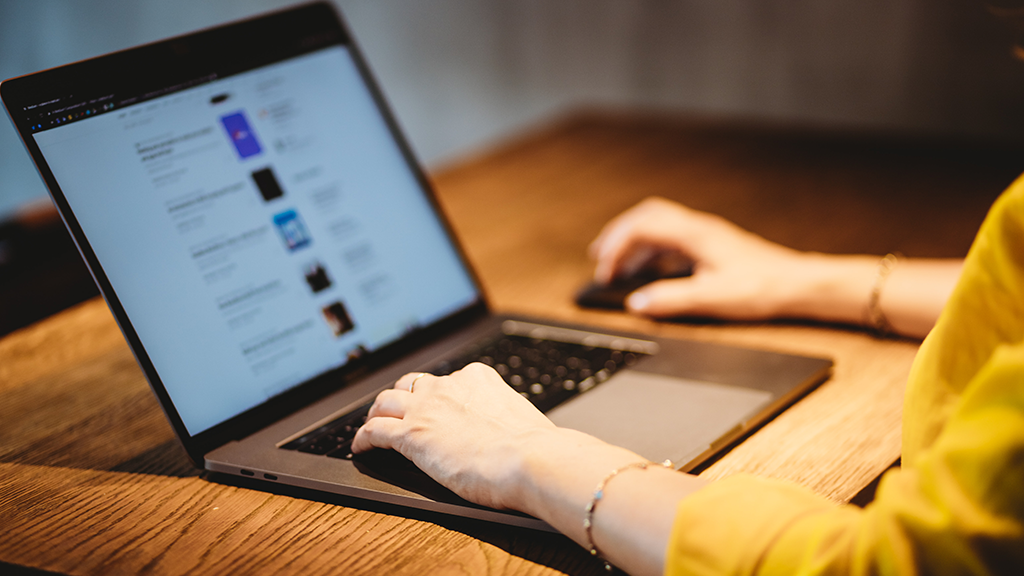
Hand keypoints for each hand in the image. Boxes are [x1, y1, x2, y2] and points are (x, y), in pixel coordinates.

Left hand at [351, 363, 558, 509]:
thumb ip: (504, 419)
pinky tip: (361, 447)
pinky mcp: (410, 434)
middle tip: (398, 412)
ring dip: (378, 413)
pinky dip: (363, 437)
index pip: (446, 381)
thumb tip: (508, 434)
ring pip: (386, 401)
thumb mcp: (519, 418)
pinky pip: (374, 430)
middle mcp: (448, 386)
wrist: (530, 460)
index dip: (434, 395)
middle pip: (410, 385)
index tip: (433, 407)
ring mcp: (426, 408)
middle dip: (402, 397)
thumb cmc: (535, 448)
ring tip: (374, 424)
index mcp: (477, 378)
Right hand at [589, 197, 809, 319]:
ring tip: (619, 265)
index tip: (606, 271)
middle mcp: (698, 228)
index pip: (641, 227)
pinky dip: (653, 251)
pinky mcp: (713, 246)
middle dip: (618, 234)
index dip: (616, 247)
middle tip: (600, 257)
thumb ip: (671, 300)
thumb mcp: (712, 298)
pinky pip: (672, 238)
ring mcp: (706, 235)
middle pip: (646, 216)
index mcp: (695, 234)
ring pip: (659, 225)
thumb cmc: (764, 287)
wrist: (800, 284)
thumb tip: (637, 303)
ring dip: (635, 242)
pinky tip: (652, 271)